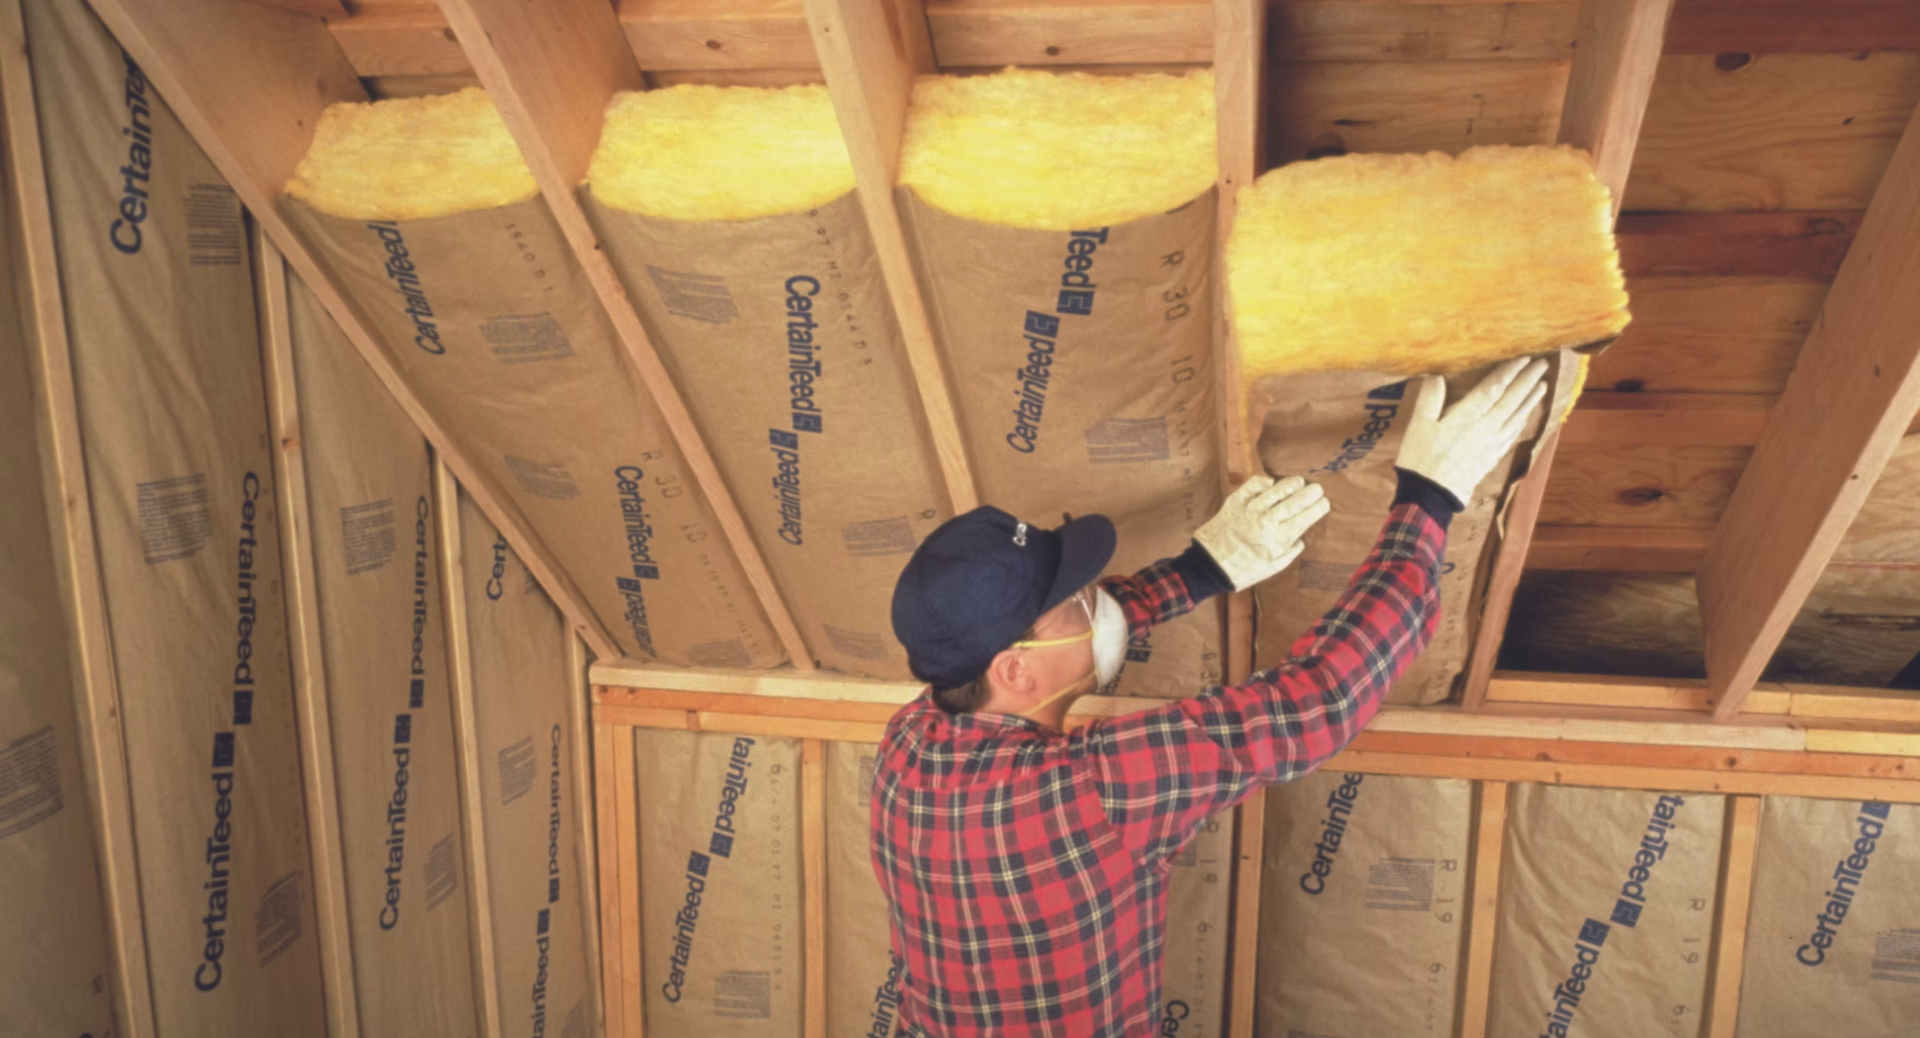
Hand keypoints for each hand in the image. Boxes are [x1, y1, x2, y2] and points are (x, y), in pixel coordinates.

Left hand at [1194, 475, 1330, 591]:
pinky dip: (1264, 482)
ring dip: (1291, 484)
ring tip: (1300, 482)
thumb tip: (1301, 536)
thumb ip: (1290, 551)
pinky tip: (1271, 483)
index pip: (1305, 518)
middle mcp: (1266, 521)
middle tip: (1317, 489)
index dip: (1318, 508)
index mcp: (1278, 539)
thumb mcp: (1273, 567)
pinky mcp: (1235, 501)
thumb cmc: (1244, 569)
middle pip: (1294, 502)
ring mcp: (1250, 509)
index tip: (1324, 502)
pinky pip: (1253, 485)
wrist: (1210, 565)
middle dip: (1310, 493)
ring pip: (1276, 490)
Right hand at [1396, 356, 1549, 505]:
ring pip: (1516, 417)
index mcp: (1466, 417)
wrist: (1431, 497)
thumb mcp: (1418, 426)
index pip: (1493, 389)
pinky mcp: (1492, 457)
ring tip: (1543, 386)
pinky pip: (1512, 435)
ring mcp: (1492, 444)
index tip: (1524, 358)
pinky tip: (1525, 416)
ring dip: (1530, 400)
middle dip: (1527, 381)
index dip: (1509, 372)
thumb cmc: (1421, 458)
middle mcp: (1485, 428)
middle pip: (1511, 400)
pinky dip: (1521, 422)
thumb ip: (1429, 399)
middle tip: (1542, 365)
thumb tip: (1436, 374)